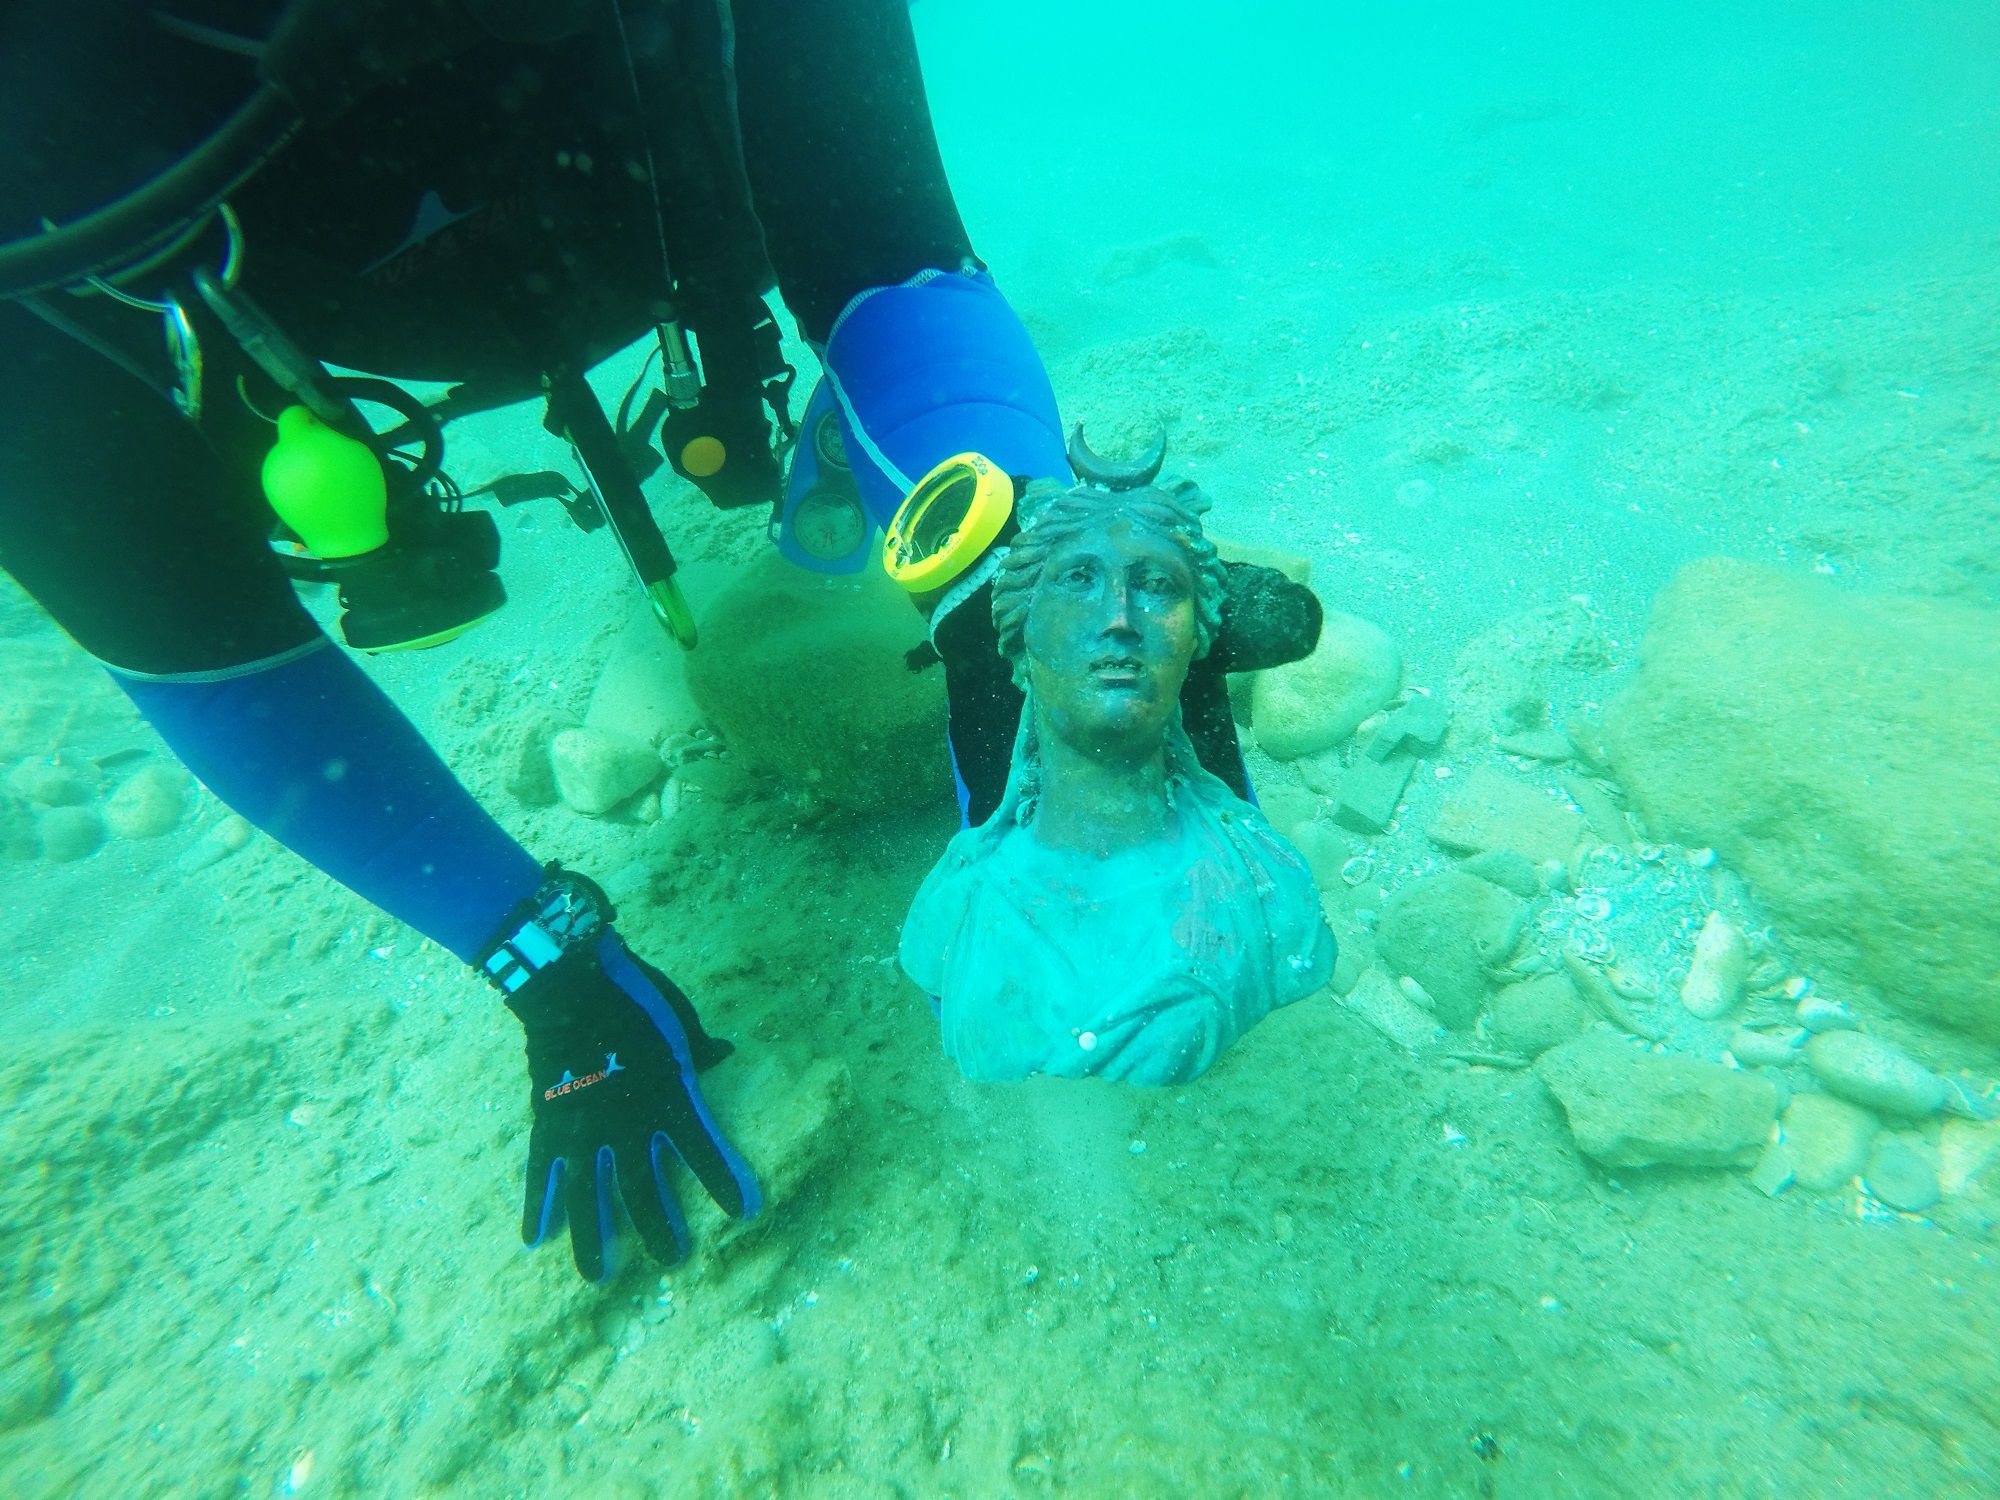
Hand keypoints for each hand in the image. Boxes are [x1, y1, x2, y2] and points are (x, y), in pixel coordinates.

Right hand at [503, 934, 760, 1280]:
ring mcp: (585, 1128)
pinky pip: (543, 1173)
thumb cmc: (636, 999)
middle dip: (661, 1227)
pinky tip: (535, 1239)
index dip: (725, 1181)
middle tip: (675, 1261)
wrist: (572, 984)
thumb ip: (702, 1049)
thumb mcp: (681, 1022)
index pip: (705, 1150)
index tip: (746, 1211)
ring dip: (596, 1237)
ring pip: (590, 1196)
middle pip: (645, 1189)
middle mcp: (629, 1124)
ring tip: (599, 1278)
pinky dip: (537, 1205)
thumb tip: (726, 1053)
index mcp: (669, 1097)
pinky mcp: (550, 1123)